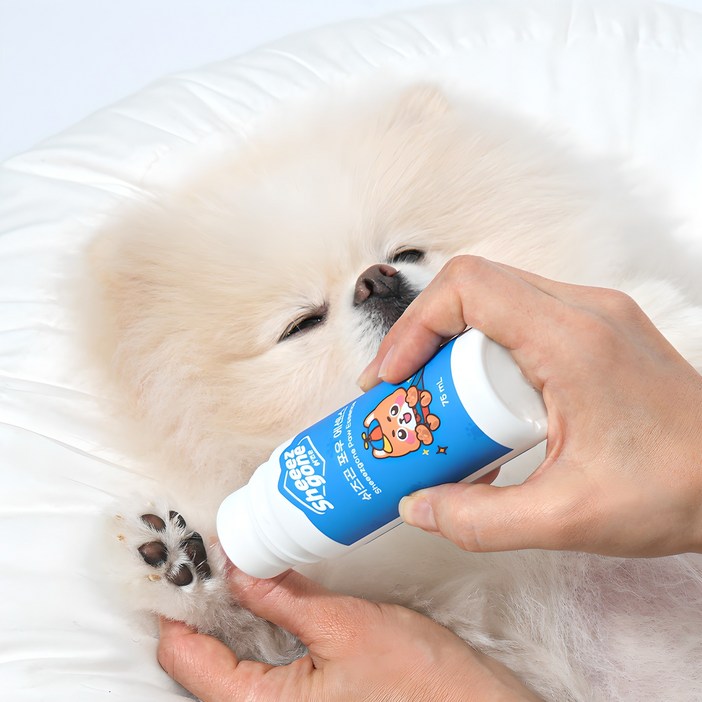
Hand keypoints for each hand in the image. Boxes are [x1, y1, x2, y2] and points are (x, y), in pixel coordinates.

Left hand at [158, 566, 540, 700]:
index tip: (173, 565)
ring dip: (229, 615)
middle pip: (203, 663)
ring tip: (230, 567)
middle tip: (204, 557)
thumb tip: (236, 567)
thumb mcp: (344, 626)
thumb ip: (282, 597)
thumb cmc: (419, 685)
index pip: (187, 659)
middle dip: (202, 607)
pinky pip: (262, 666)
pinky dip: (256, 628)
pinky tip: (266, 596)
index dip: (175, 608)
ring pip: (233, 662)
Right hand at [358, 256, 701, 557]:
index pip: (468, 288)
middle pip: (474, 292)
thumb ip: (481, 519)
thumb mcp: (568, 518)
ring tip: (436, 405)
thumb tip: (416, 506)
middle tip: (404, 398)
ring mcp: (593, 316)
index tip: (390, 380)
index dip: (414, 326)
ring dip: (454, 349)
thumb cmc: (678, 489)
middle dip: (425, 342)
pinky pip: (522, 323)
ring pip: (496, 304)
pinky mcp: (596, 332)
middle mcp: (584, 310)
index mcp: (572, 339)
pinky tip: (487, 411)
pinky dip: (487, 357)